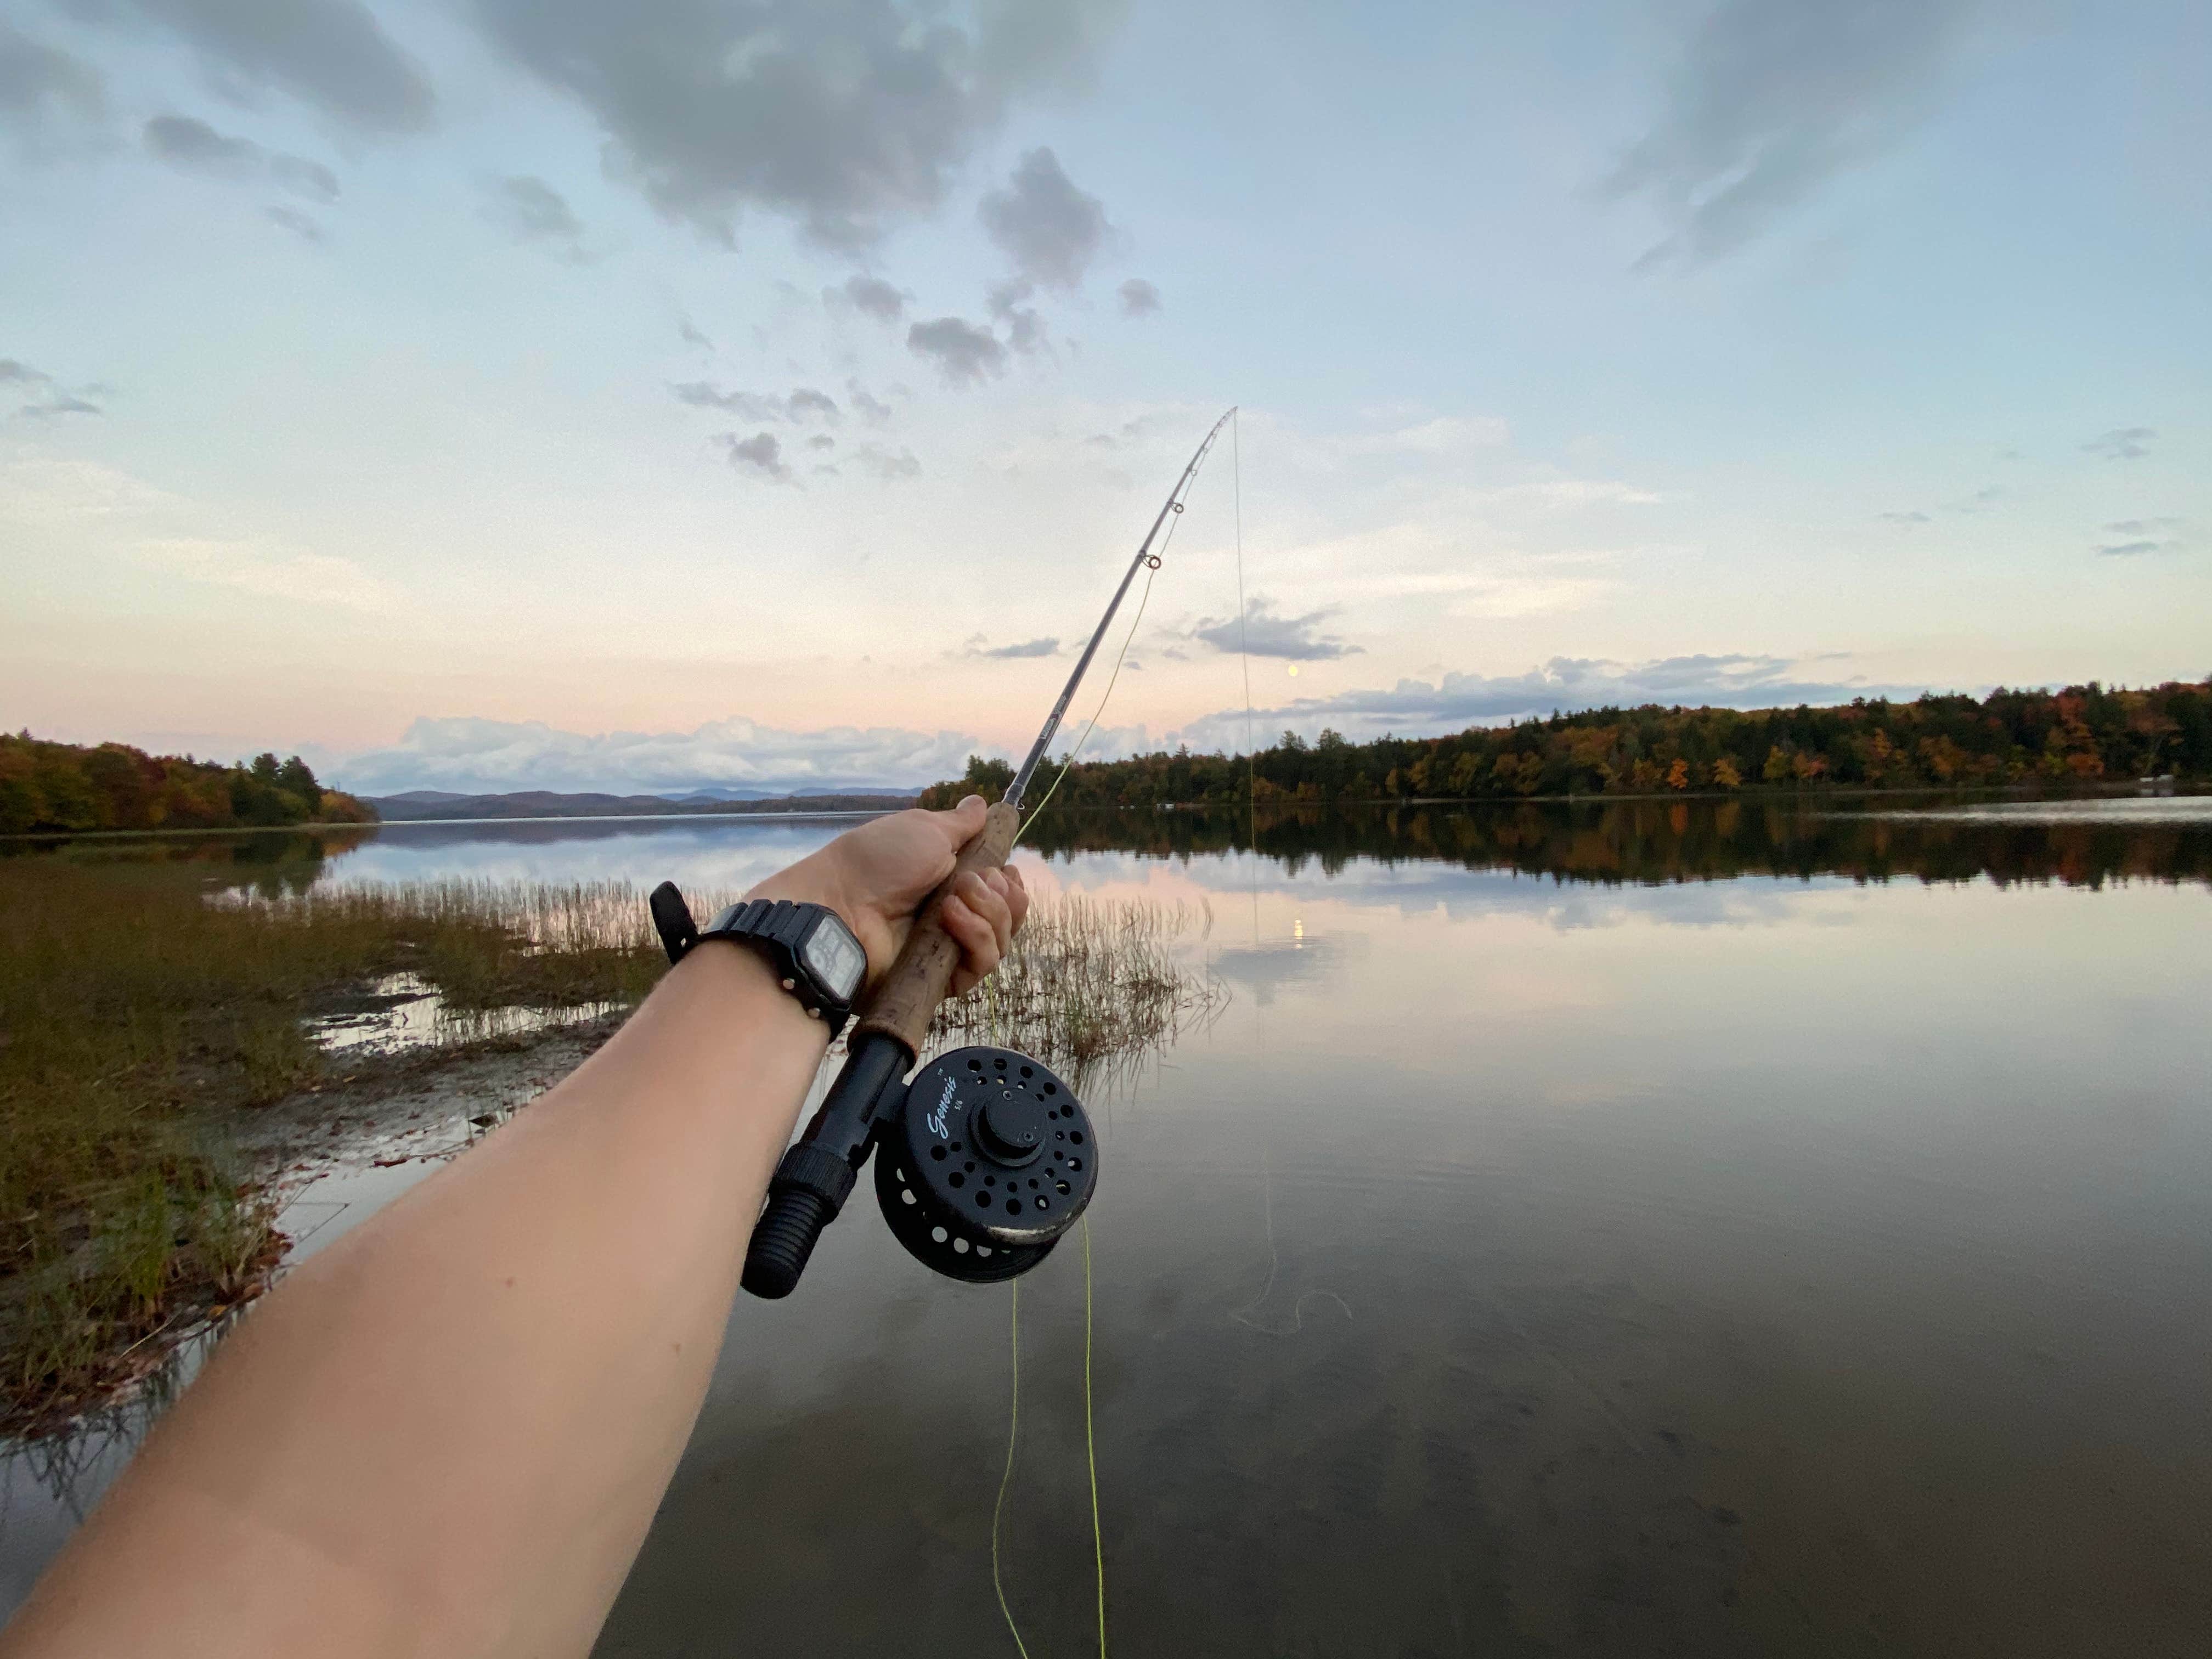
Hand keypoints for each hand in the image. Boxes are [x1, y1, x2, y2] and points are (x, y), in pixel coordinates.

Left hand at [747, 795, 1028, 994]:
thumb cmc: (879, 860)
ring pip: (1001, 943)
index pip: (1003, 893)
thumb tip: (982, 803)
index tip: (1005, 870)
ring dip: (989, 914)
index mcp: (953, 883)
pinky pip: (980, 966)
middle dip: (1002, 896)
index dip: (1011, 884)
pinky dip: (975, 938)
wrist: (841, 903)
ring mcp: (948, 951)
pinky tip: (951, 918)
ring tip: (953, 899)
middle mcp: (956, 919)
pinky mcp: (941, 980)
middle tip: (973, 881)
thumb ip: (962, 823)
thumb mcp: (925, 828)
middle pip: (1009, 918)